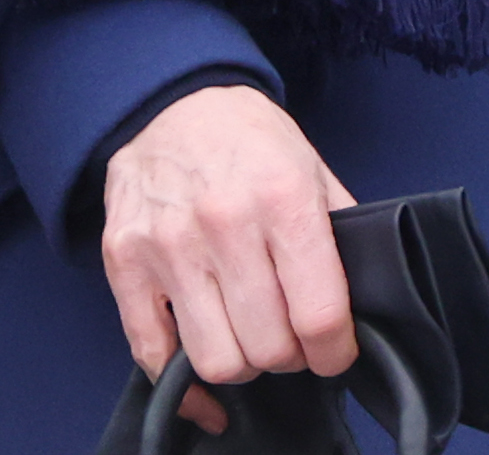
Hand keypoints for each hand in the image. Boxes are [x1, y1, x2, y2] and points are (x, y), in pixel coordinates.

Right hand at [100, 86, 356, 435]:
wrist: (169, 102)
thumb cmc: (248, 140)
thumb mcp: (311, 168)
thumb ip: (340, 235)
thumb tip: (363, 306)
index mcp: (281, 197)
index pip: (320, 316)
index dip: (335, 352)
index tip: (333, 352)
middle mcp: (223, 222)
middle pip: (269, 347)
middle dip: (289, 357)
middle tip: (289, 338)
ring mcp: (167, 244)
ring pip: (216, 360)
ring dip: (241, 365)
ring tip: (246, 337)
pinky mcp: (124, 261)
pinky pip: (152, 355)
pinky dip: (182, 385)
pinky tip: (201, 380)